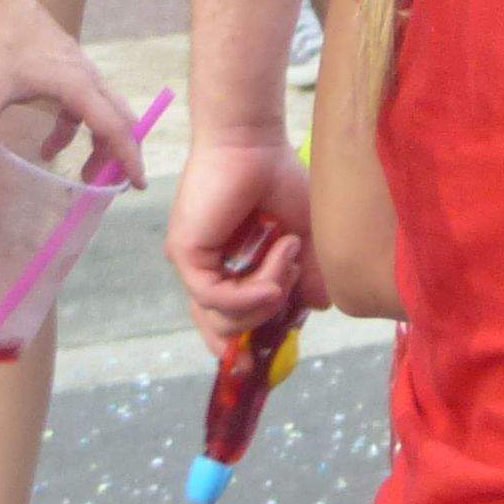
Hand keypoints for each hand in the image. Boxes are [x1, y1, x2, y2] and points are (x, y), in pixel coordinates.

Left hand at [0, 0, 139, 181]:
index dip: (128, 158)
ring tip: (81, 172)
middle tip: (108, 185)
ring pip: (107, 115)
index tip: (138, 184)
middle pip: (120, 122)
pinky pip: (87, 107)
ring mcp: (84, 75)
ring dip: (98, 144)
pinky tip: (50, 145)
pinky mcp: (73, 72)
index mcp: (78, 87)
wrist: (4, 2)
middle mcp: (90, 81)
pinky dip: (77, 130)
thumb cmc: (1, 42)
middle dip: (118, 156)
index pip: (114, 128)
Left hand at [171, 132, 320, 341]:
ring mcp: (194, 265)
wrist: (255, 144)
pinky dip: (251, 294)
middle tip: (290, 285)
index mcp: (229, 269)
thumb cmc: (278, 179)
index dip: (247, 344)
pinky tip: (274, 274)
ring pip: (222, 320)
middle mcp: (207, 271)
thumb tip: (318, 308)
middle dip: (266, 318)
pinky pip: (215, 298)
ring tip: (288, 257)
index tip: (270, 359)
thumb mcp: (307, 236)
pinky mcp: (185, 254)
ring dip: (266, 296)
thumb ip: (309, 275)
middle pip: (226, 331)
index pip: (228, 322)